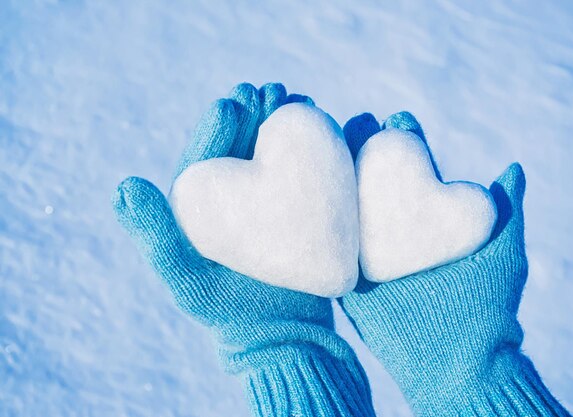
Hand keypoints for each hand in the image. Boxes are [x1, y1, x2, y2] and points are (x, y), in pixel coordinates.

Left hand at [112, 83, 374, 416]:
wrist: (285, 337)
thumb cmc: (232, 314)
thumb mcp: (189, 282)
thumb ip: (156, 236)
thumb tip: (124, 186)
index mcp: (198, 210)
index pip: (205, 157)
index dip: (218, 127)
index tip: (235, 102)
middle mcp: (230, 202)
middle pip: (240, 147)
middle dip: (255, 114)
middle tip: (270, 90)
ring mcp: (265, 205)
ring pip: (272, 154)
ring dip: (284, 124)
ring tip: (299, 101)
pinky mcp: (298, 212)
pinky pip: (303, 174)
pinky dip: (312, 150)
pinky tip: (324, 130)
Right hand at [339, 112, 569, 415]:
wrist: (454, 363)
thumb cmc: (484, 308)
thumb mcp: (503, 256)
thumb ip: (507, 212)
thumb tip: (513, 167)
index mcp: (429, 216)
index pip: (413, 166)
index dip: (405, 139)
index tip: (398, 118)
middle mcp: (397, 227)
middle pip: (374, 176)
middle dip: (363, 146)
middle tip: (352, 123)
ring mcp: (370, 250)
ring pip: (347, 203)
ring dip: (333, 173)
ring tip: (321, 143)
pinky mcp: (349, 274)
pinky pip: (329, 244)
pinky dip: (317, 220)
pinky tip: (303, 191)